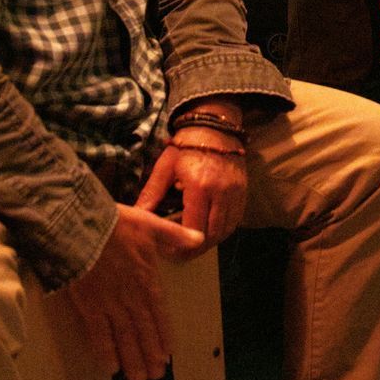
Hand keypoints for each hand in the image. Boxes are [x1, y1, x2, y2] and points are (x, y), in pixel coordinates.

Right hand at [63, 202, 203, 379]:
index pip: (159, 313)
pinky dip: (105, 351)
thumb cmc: (115, 223)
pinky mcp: (88, 306)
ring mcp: (109, 304)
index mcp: (147, 279)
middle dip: (150, 355)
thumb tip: (199, 238)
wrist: (80, 226)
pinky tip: (111, 367)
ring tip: (138, 379)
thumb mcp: (151, 224)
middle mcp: (130, 297)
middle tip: (155, 375)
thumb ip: (174, 236)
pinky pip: (98, 334)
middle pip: (142, 331)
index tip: (167, 354)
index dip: (163, 335)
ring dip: (132, 359)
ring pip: (124, 338)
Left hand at [146, 130, 247, 254]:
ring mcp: (236, 192)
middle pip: (212, 235)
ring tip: (193, 245)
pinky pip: (235, 221)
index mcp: (199, 186)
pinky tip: (209, 231)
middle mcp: (221, 192)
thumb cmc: (185, 146)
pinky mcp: (243, 191)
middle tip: (180, 254)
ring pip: (225, 231)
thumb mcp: (164, 168)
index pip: (194, 229)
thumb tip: (137, 218)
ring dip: (210, 242)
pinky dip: (222, 230)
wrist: (213, 126)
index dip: (182, 246)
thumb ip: (152, 194)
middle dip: (195, 249)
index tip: (169, 251)